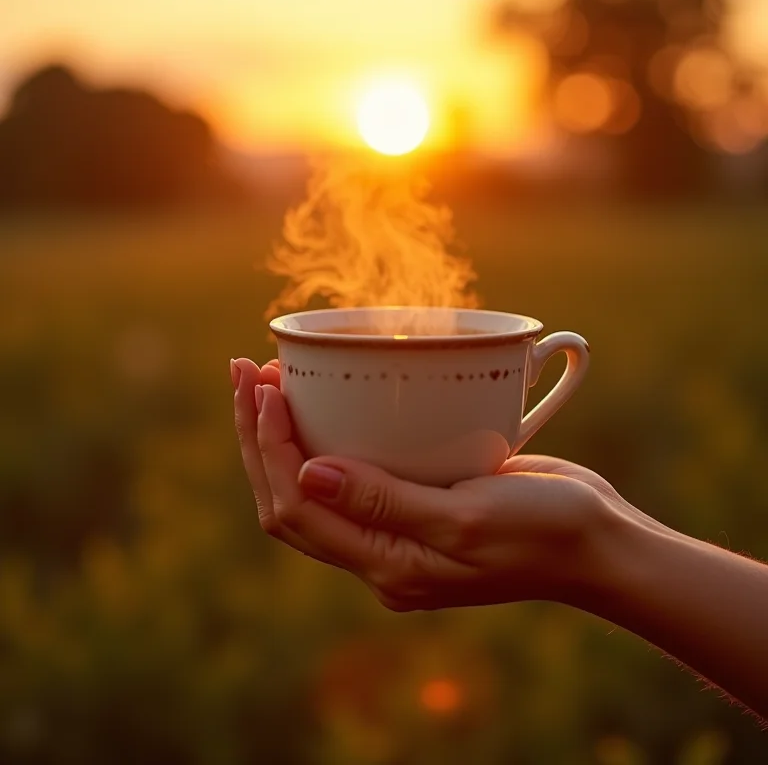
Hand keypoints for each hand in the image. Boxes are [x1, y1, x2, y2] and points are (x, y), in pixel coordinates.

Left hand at [231, 357, 646, 611]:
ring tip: (264, 379)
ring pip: (311, 486)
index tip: (265, 388)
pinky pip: (350, 474)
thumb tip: (307, 475)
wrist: (596, 543)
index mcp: (388, 566)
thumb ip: (386, 504)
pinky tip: (318, 401)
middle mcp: (380, 554)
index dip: (269, 447)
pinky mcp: (413, 504)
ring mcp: (395, 531)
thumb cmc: (546, 532)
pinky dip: (322, 437)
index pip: (297, 509)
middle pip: (289, 497)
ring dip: (280, 436)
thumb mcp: (469, 518)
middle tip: (244, 371)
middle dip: (257, 436)